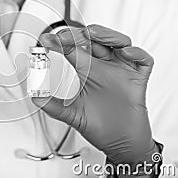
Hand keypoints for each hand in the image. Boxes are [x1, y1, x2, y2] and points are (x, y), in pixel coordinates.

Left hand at [32, 25, 156, 164]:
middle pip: (96, 40)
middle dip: (81, 34)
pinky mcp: (138, 80)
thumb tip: (34, 97)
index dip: (61, 42)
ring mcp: (122, 71)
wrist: (120, 144)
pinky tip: (125, 53)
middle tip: (67, 37)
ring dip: (107, 35)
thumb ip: (52, 105)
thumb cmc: (99, 125)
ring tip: (93, 33)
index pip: (74, 48)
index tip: (47, 41)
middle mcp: (104, 67)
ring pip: (119, 43)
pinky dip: (136, 53)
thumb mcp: (71, 114)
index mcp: (87, 70)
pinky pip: (143, 61)